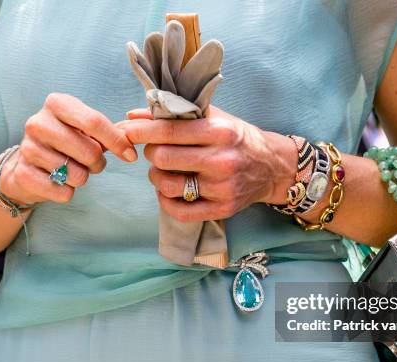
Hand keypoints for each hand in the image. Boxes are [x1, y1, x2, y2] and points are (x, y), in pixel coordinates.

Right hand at [1, 93, 136, 204]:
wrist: (27, 164)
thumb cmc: (65, 143)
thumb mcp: (83, 129)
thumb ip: (108, 132)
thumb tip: (131, 145)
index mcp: (57, 104)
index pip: (94, 121)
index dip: (118, 142)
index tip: (130, 156)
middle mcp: (38, 123)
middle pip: (90, 151)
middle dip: (98, 163)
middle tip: (91, 163)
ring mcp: (28, 148)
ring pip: (78, 175)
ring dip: (82, 177)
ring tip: (70, 169)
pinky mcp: (23, 174)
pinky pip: (63, 192)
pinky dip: (67, 192)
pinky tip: (57, 181)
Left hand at [118, 106, 296, 221]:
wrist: (272, 167)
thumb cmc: (238, 138)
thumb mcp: (213, 118)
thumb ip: (174, 115)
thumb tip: (132, 116)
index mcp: (219, 132)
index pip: (168, 130)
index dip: (140, 131)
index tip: (124, 131)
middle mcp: (221, 160)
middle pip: (162, 158)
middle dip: (150, 153)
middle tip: (155, 151)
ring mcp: (222, 188)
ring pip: (166, 185)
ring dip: (156, 176)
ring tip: (165, 170)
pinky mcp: (221, 209)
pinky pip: (179, 211)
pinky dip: (166, 201)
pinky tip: (170, 191)